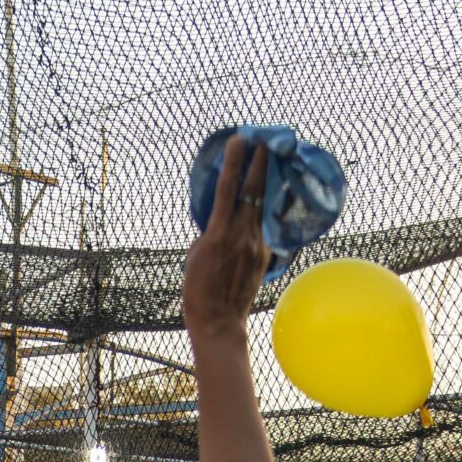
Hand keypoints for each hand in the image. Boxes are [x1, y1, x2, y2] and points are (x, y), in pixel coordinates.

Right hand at [180, 133, 272, 334]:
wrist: (219, 321)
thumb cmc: (196, 290)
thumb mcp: (194, 256)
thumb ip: (208, 234)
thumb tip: (221, 223)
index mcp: (218, 234)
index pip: (227, 190)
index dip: (234, 163)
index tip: (239, 140)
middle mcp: (241, 235)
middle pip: (254, 191)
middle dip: (259, 164)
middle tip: (264, 141)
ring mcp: (257, 245)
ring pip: (262, 206)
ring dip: (264, 184)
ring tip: (266, 164)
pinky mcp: (265, 255)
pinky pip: (262, 227)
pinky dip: (260, 214)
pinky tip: (262, 205)